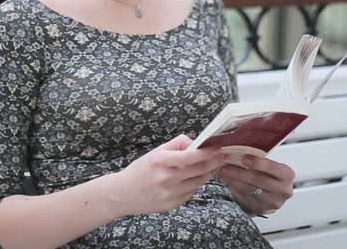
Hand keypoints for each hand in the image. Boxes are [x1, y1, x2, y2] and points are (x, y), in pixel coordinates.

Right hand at [106, 134, 226, 215]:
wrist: (122, 195)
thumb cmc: (140, 170)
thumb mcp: (154, 152)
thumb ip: (176, 144)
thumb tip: (195, 143)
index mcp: (160, 161)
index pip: (191, 156)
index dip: (208, 152)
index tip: (218, 147)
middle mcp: (166, 178)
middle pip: (200, 169)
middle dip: (215, 162)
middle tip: (223, 156)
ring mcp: (170, 193)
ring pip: (199, 181)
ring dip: (209, 173)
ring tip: (214, 165)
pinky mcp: (174, 204)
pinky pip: (192, 191)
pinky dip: (197, 183)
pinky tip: (196, 177)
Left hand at [219, 155, 294, 215]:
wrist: (270, 194)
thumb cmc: (268, 174)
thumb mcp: (270, 165)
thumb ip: (260, 158)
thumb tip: (239, 147)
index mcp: (287, 175)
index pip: (274, 168)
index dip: (259, 163)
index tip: (244, 158)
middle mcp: (283, 190)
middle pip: (259, 180)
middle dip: (240, 171)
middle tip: (226, 163)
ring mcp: (273, 202)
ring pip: (249, 189)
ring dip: (233, 179)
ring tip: (223, 170)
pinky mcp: (261, 209)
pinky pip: (245, 197)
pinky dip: (234, 187)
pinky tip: (227, 179)